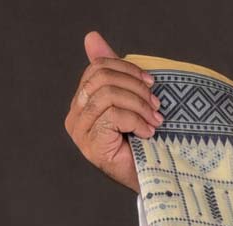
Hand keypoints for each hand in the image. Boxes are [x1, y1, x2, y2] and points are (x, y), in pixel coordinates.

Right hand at [64, 31, 161, 192]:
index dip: (125, 69)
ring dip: (139, 105)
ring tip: (156, 119)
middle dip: (135, 88)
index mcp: (82, 103)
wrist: (154, 182)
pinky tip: (148, 133)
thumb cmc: (144, 144)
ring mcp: (81, 132)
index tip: (150, 82)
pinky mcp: (91, 145)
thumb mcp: (130, 103)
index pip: (97, 69)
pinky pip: (113, 116)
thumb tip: (92, 37)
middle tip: (156, 103)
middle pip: (102, 80)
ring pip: (109, 96)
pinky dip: (136, 120)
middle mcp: (75, 117)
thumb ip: (114, 74)